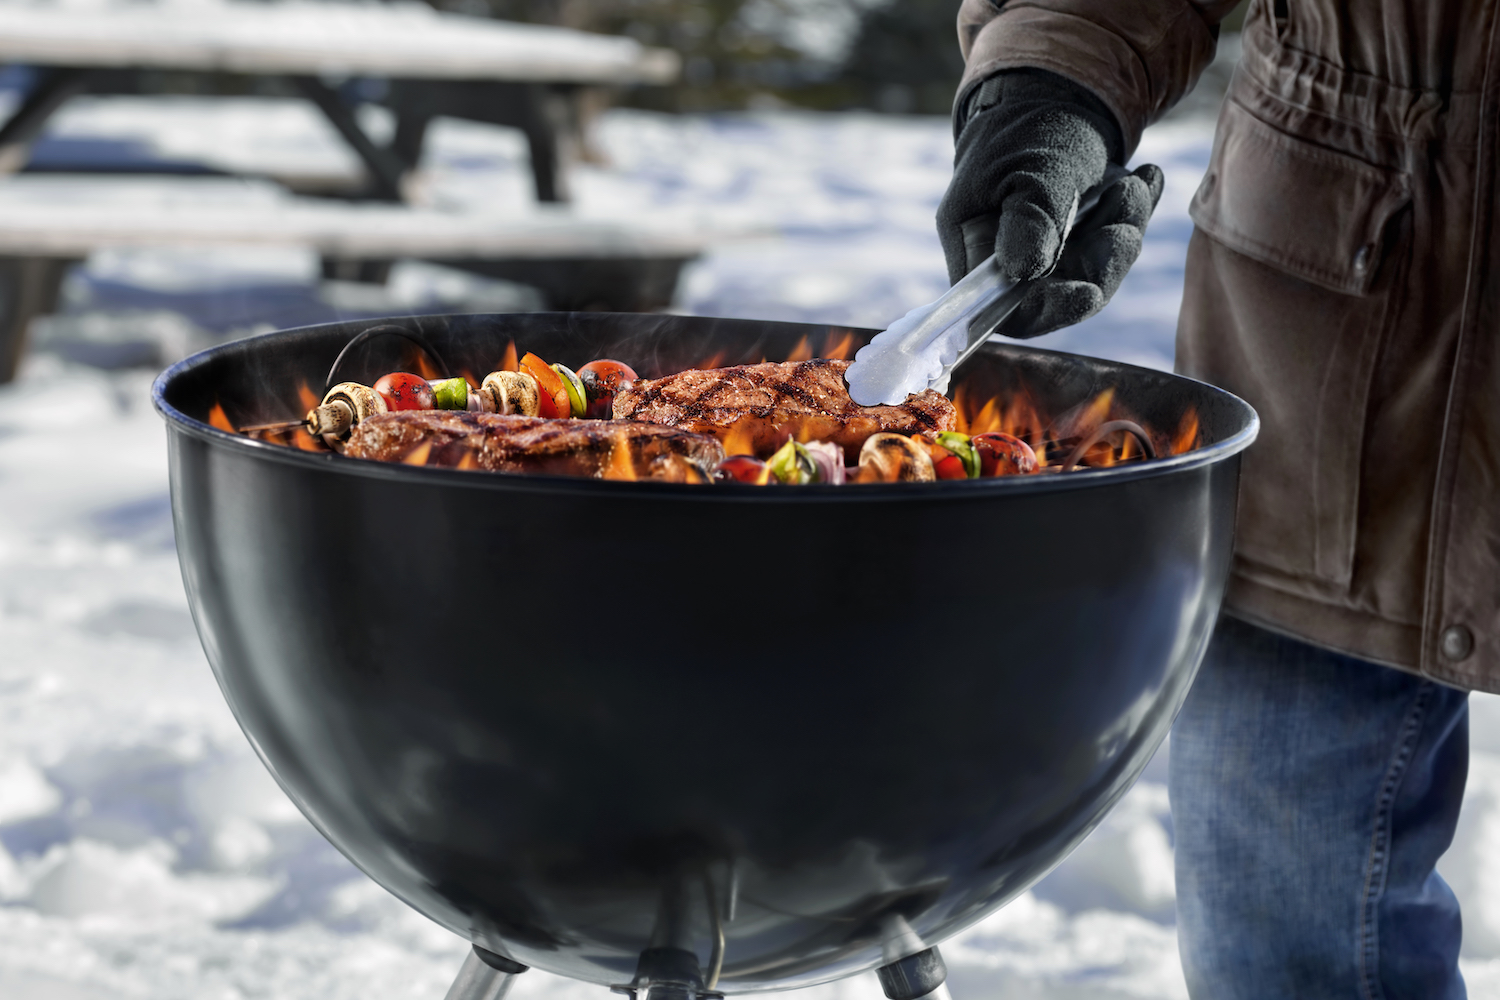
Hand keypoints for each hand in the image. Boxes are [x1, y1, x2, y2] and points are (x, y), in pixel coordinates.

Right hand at [936, 69, 1163, 338]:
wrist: (1048, 94)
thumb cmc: (1027, 127)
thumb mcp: (1031, 166)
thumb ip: (1029, 217)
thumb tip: (1024, 271)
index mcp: (975, 245)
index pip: (1004, 307)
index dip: (1048, 310)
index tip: (1090, 290)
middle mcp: (1008, 259)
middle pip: (1060, 294)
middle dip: (1105, 258)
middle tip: (1128, 202)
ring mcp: (1046, 253)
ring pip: (1096, 272)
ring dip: (1126, 229)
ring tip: (1136, 182)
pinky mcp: (1077, 242)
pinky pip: (1113, 247)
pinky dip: (1135, 215)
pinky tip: (1147, 177)